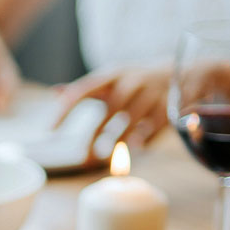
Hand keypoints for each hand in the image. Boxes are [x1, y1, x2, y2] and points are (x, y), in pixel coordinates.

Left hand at [56, 64, 171, 148]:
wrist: (178, 74)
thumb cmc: (133, 82)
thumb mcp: (110, 80)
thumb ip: (84, 88)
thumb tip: (54, 91)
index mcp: (112, 74)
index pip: (83, 90)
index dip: (65, 110)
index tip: (51, 130)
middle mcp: (132, 80)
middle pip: (109, 111)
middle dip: (95, 136)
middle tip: (85, 156)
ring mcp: (152, 93)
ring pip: (129, 123)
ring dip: (117, 142)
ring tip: (107, 156)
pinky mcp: (168, 107)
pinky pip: (150, 131)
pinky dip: (141, 142)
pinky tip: (134, 149)